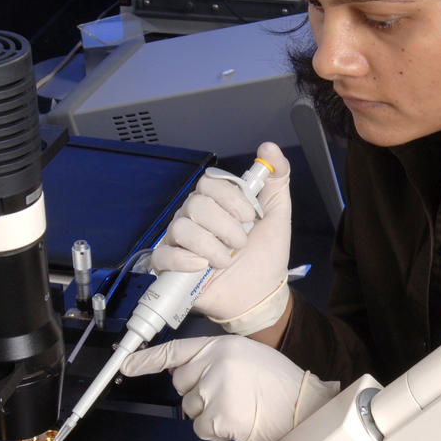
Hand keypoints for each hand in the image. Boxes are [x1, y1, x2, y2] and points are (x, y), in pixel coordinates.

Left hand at [120, 335, 339, 440]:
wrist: (302, 406)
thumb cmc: (279, 383)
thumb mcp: (247, 356)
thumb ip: (215, 358)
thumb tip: (184, 372)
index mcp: (221, 346)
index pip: (176, 351)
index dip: (147, 359)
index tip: (126, 365)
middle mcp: (214, 363)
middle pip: (181, 385)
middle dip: (198, 394)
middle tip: (229, 395)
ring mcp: (214, 390)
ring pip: (190, 409)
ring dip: (209, 413)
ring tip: (240, 407)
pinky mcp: (218, 416)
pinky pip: (201, 429)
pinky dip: (216, 431)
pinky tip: (238, 422)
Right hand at [151, 142, 291, 334]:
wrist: (261, 294)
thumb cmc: (266, 254)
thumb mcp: (277, 213)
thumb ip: (277, 179)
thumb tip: (269, 146)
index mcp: (215, 202)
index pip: (209, 183)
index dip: (230, 198)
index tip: (250, 217)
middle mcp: (194, 217)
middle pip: (195, 204)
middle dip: (225, 226)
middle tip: (240, 243)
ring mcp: (180, 241)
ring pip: (181, 228)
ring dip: (211, 246)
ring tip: (225, 261)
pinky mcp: (170, 266)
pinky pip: (163, 254)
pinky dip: (184, 259)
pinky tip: (202, 267)